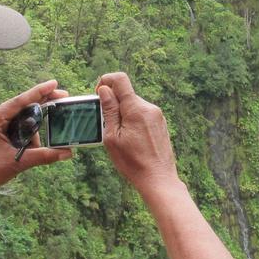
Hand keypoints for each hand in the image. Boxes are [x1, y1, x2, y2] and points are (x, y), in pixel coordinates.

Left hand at [0, 80, 71, 214]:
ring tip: (29, 149)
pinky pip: (18, 123)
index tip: (54, 83)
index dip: (39, 92)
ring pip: (22, 115)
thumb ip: (43, 156)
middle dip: (43, 103)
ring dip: (33, 128)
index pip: (20, 101)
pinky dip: (27, 131)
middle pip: (23, 105)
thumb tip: (67, 152)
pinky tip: (29, 144)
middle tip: (63, 97)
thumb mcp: (19, 163)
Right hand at [96, 72, 179, 192]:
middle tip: (105, 124)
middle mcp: (149, 108)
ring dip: (122, 114)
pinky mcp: (160, 124)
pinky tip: (130, 140)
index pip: (120, 79)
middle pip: (126, 94)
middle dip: (113, 103)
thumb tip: (104, 90)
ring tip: (119, 137)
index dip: (106, 81)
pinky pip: (142, 115)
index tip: (98, 95)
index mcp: (136, 108)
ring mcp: (157, 116)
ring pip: (133, 105)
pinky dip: (132, 121)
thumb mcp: (112, 137)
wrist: (158, 179)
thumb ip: (109, 110)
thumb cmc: (133, 162)